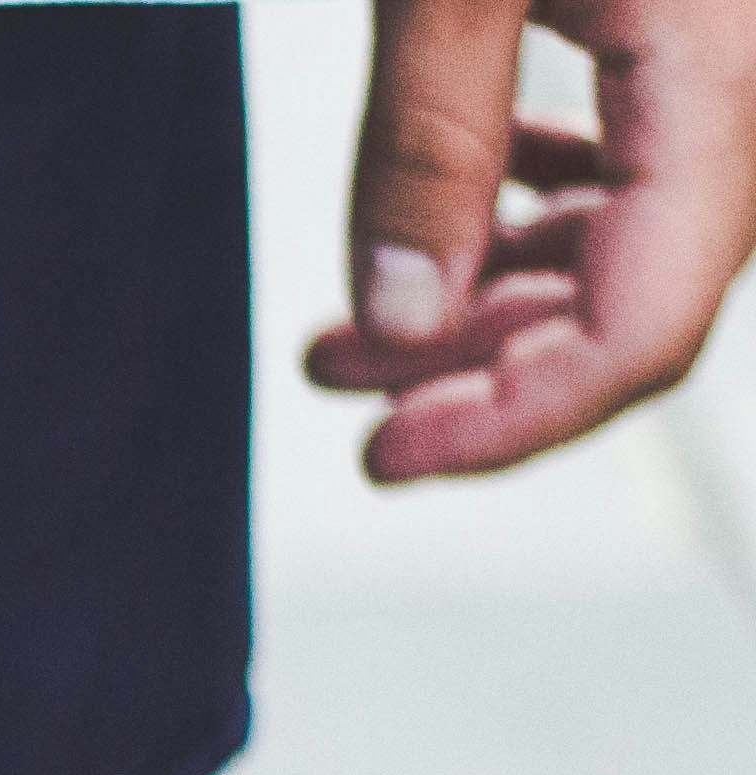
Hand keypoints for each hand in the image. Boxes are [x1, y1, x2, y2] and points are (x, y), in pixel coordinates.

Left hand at [307, 0, 755, 477]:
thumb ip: (432, 141)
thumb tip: (405, 318)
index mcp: (720, 78)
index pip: (641, 331)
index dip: (509, 422)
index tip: (384, 457)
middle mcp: (743, 81)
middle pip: (631, 299)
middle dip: (470, 370)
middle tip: (333, 379)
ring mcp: (726, 54)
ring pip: (621, 237)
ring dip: (479, 294)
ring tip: (347, 325)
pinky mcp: (689, 22)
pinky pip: (630, 158)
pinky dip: (525, 211)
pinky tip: (448, 214)